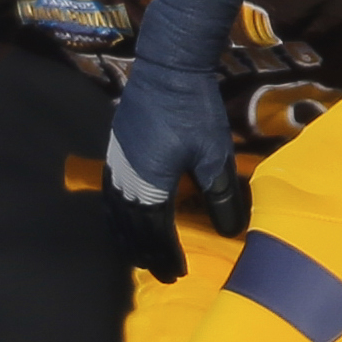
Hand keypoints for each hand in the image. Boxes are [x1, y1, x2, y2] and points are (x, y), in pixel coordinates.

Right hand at [102, 0, 250, 282]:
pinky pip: (109, 198)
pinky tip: (121, 220)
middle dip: (146, 254)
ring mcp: (116, 169)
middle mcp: (127, 184)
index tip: (177, 273)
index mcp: (151, 189)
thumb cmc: (195, 112)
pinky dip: (115, 218)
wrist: (167, 69)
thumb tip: (233, 232)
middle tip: (160, 272)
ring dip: (127, 240)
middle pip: (132, 231)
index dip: (167, 256)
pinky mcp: (113, 154)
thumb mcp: (214, 156)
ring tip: (138, 255)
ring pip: (115, 217)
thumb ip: (221, 196)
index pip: (156, 234)